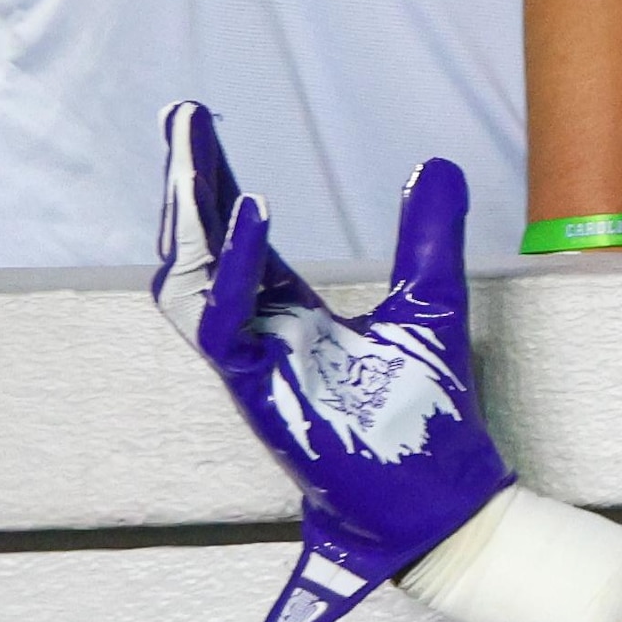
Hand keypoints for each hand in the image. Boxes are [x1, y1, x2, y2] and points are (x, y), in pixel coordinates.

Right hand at [154, 102, 514, 621]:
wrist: (437, 502)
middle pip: (201, 249)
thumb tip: (436, 162)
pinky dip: (233, 270)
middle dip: (187, 185)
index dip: (216, 181)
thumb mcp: (431, 303)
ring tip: (196, 153)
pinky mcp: (258, 392)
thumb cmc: (425, 418)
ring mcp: (252, 365)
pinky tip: (250, 213)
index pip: (235, 237)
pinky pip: (223, 326)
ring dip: (191, 219)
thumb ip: (427, 235)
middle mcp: (260, 336)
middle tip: (184, 119)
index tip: (199, 122)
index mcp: (288, 316)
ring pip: (190, 283)